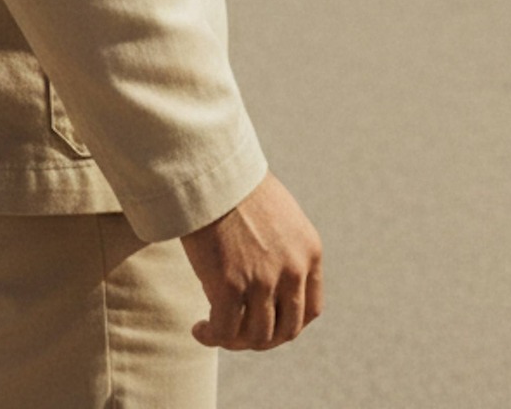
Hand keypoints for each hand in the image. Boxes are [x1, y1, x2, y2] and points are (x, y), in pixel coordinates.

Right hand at [179, 172, 323, 351]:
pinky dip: (212, 336)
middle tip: (239, 333)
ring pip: (256, 336)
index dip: (289, 325)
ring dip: (235, 341)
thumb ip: (285, 250)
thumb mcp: (281, 217)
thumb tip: (269, 286)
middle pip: (286, 330)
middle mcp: (293, 270)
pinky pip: (225, 331)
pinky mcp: (230, 285)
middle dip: (262, 338)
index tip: (268, 323)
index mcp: (310, 251)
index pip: (311, 310)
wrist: (212, 169)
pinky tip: (199, 330)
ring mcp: (263, 280)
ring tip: (215, 330)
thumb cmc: (237, 186)